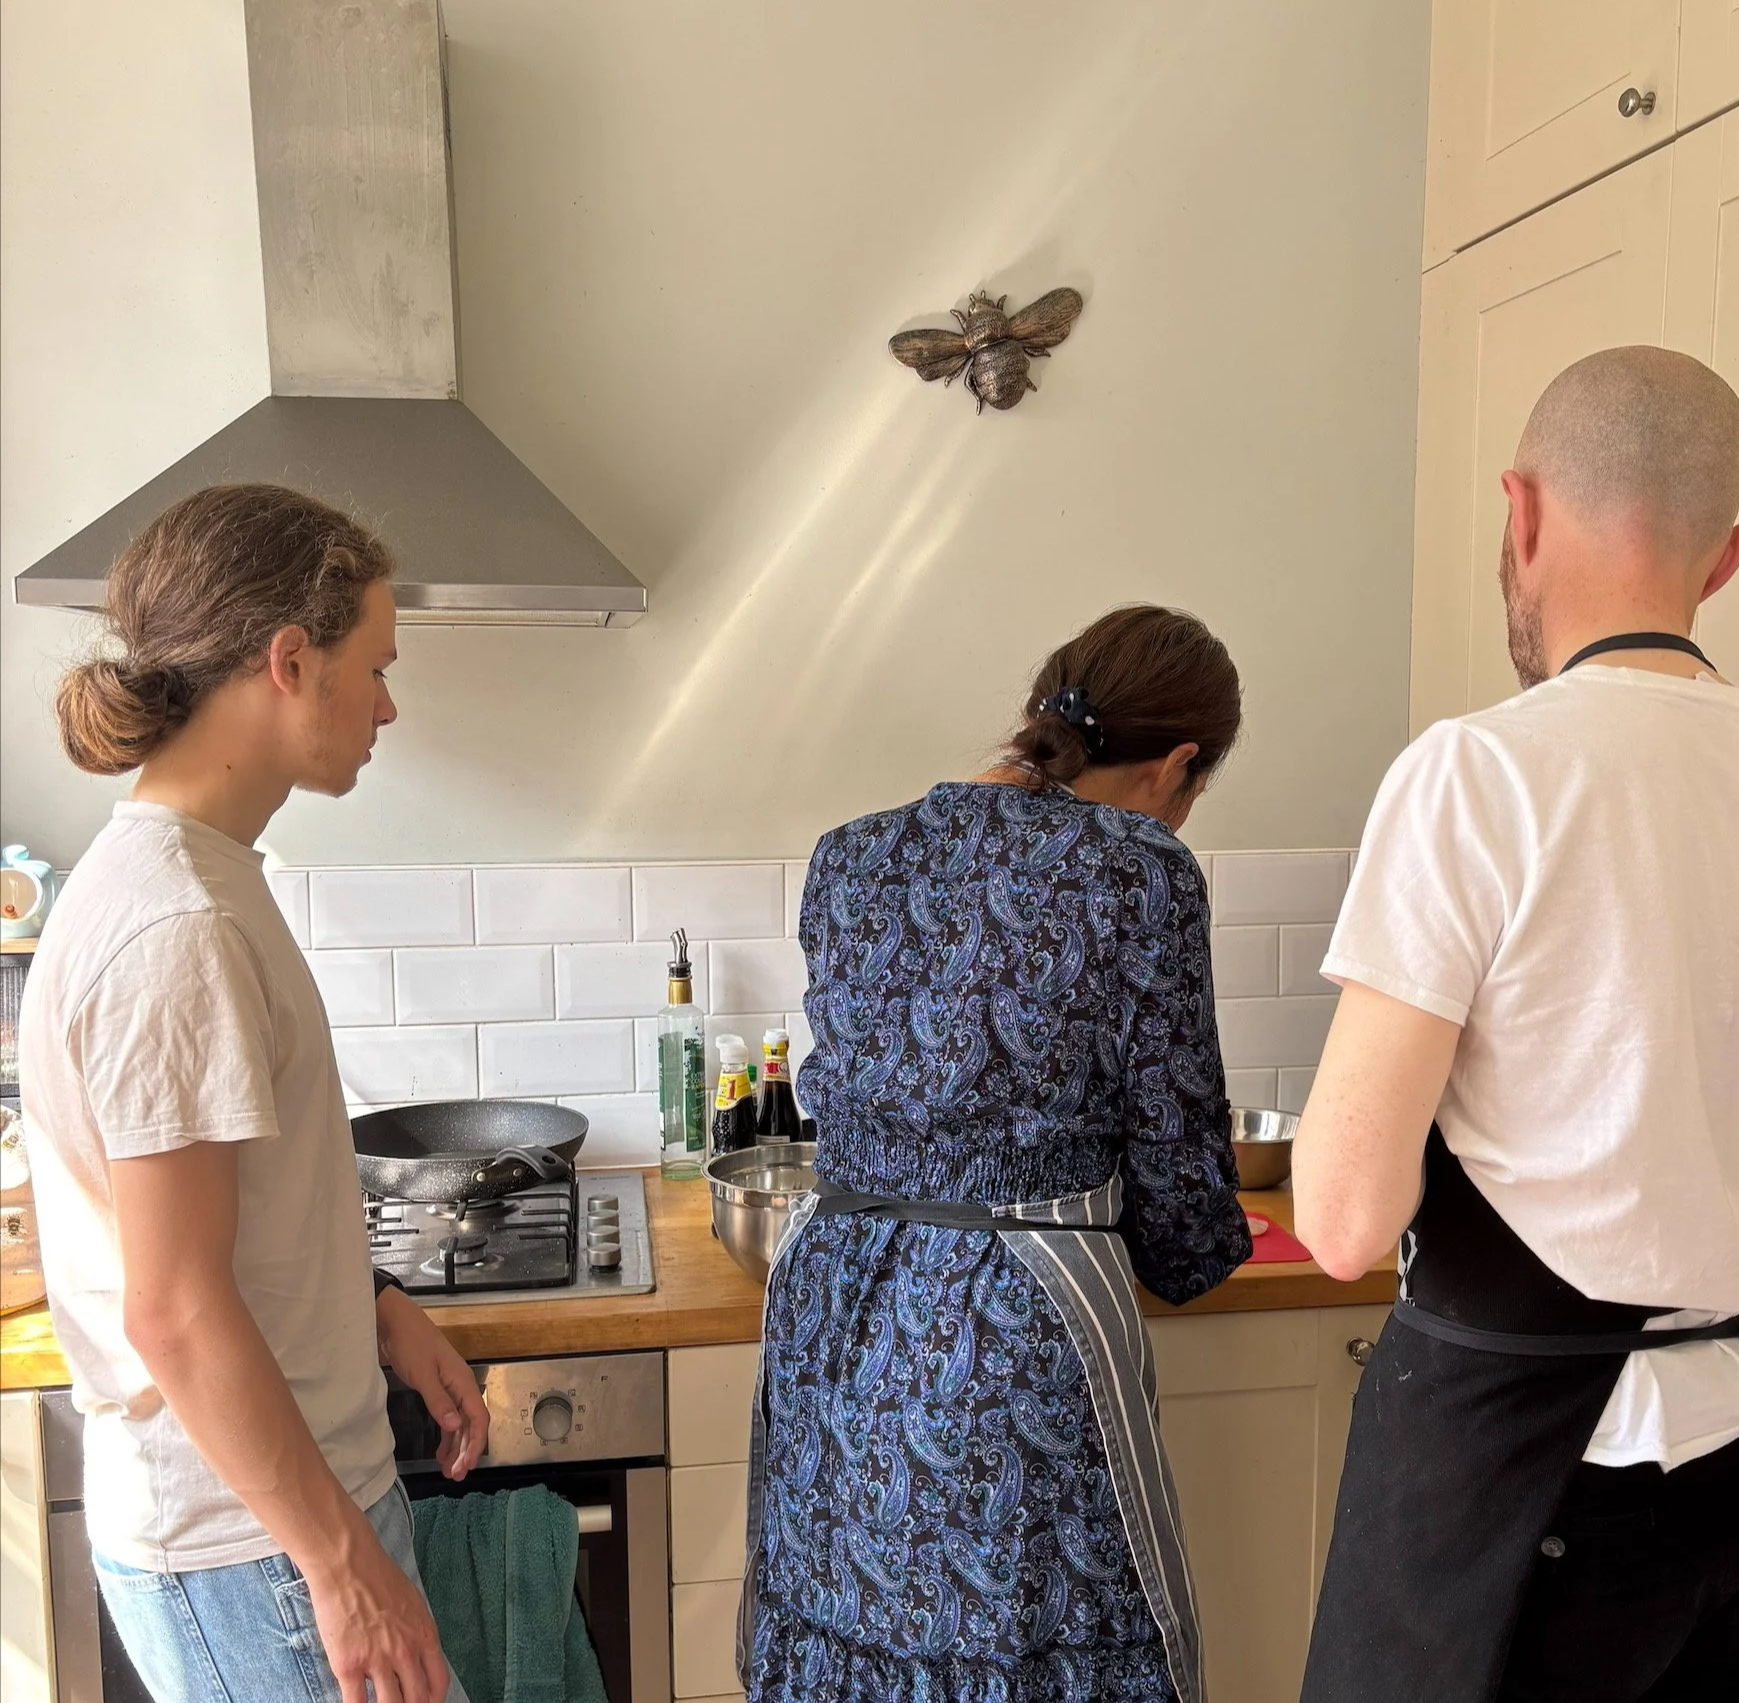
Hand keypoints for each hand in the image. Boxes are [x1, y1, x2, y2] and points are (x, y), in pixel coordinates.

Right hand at [305, 1515, 449, 1702]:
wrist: (348, 1565)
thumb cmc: (379, 1578)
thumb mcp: (413, 1603)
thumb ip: (417, 1633)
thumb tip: (418, 1658)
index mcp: (424, 1635)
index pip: (438, 1682)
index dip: (433, 1700)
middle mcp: (405, 1651)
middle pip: (416, 1700)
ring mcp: (377, 1660)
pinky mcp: (348, 1666)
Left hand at [375, 1285, 489, 1478]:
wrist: (394, 1322)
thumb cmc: (410, 1343)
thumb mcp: (422, 1373)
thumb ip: (438, 1401)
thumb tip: (455, 1425)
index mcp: (461, 1381)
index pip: (478, 1417)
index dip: (475, 1443)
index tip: (466, 1466)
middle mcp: (459, 1386)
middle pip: (471, 1423)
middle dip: (466, 1451)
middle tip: (454, 1475)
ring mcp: (448, 1388)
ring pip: (459, 1423)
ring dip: (456, 1446)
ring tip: (448, 1469)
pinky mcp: (436, 1389)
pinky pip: (447, 1417)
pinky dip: (446, 1435)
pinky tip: (440, 1451)